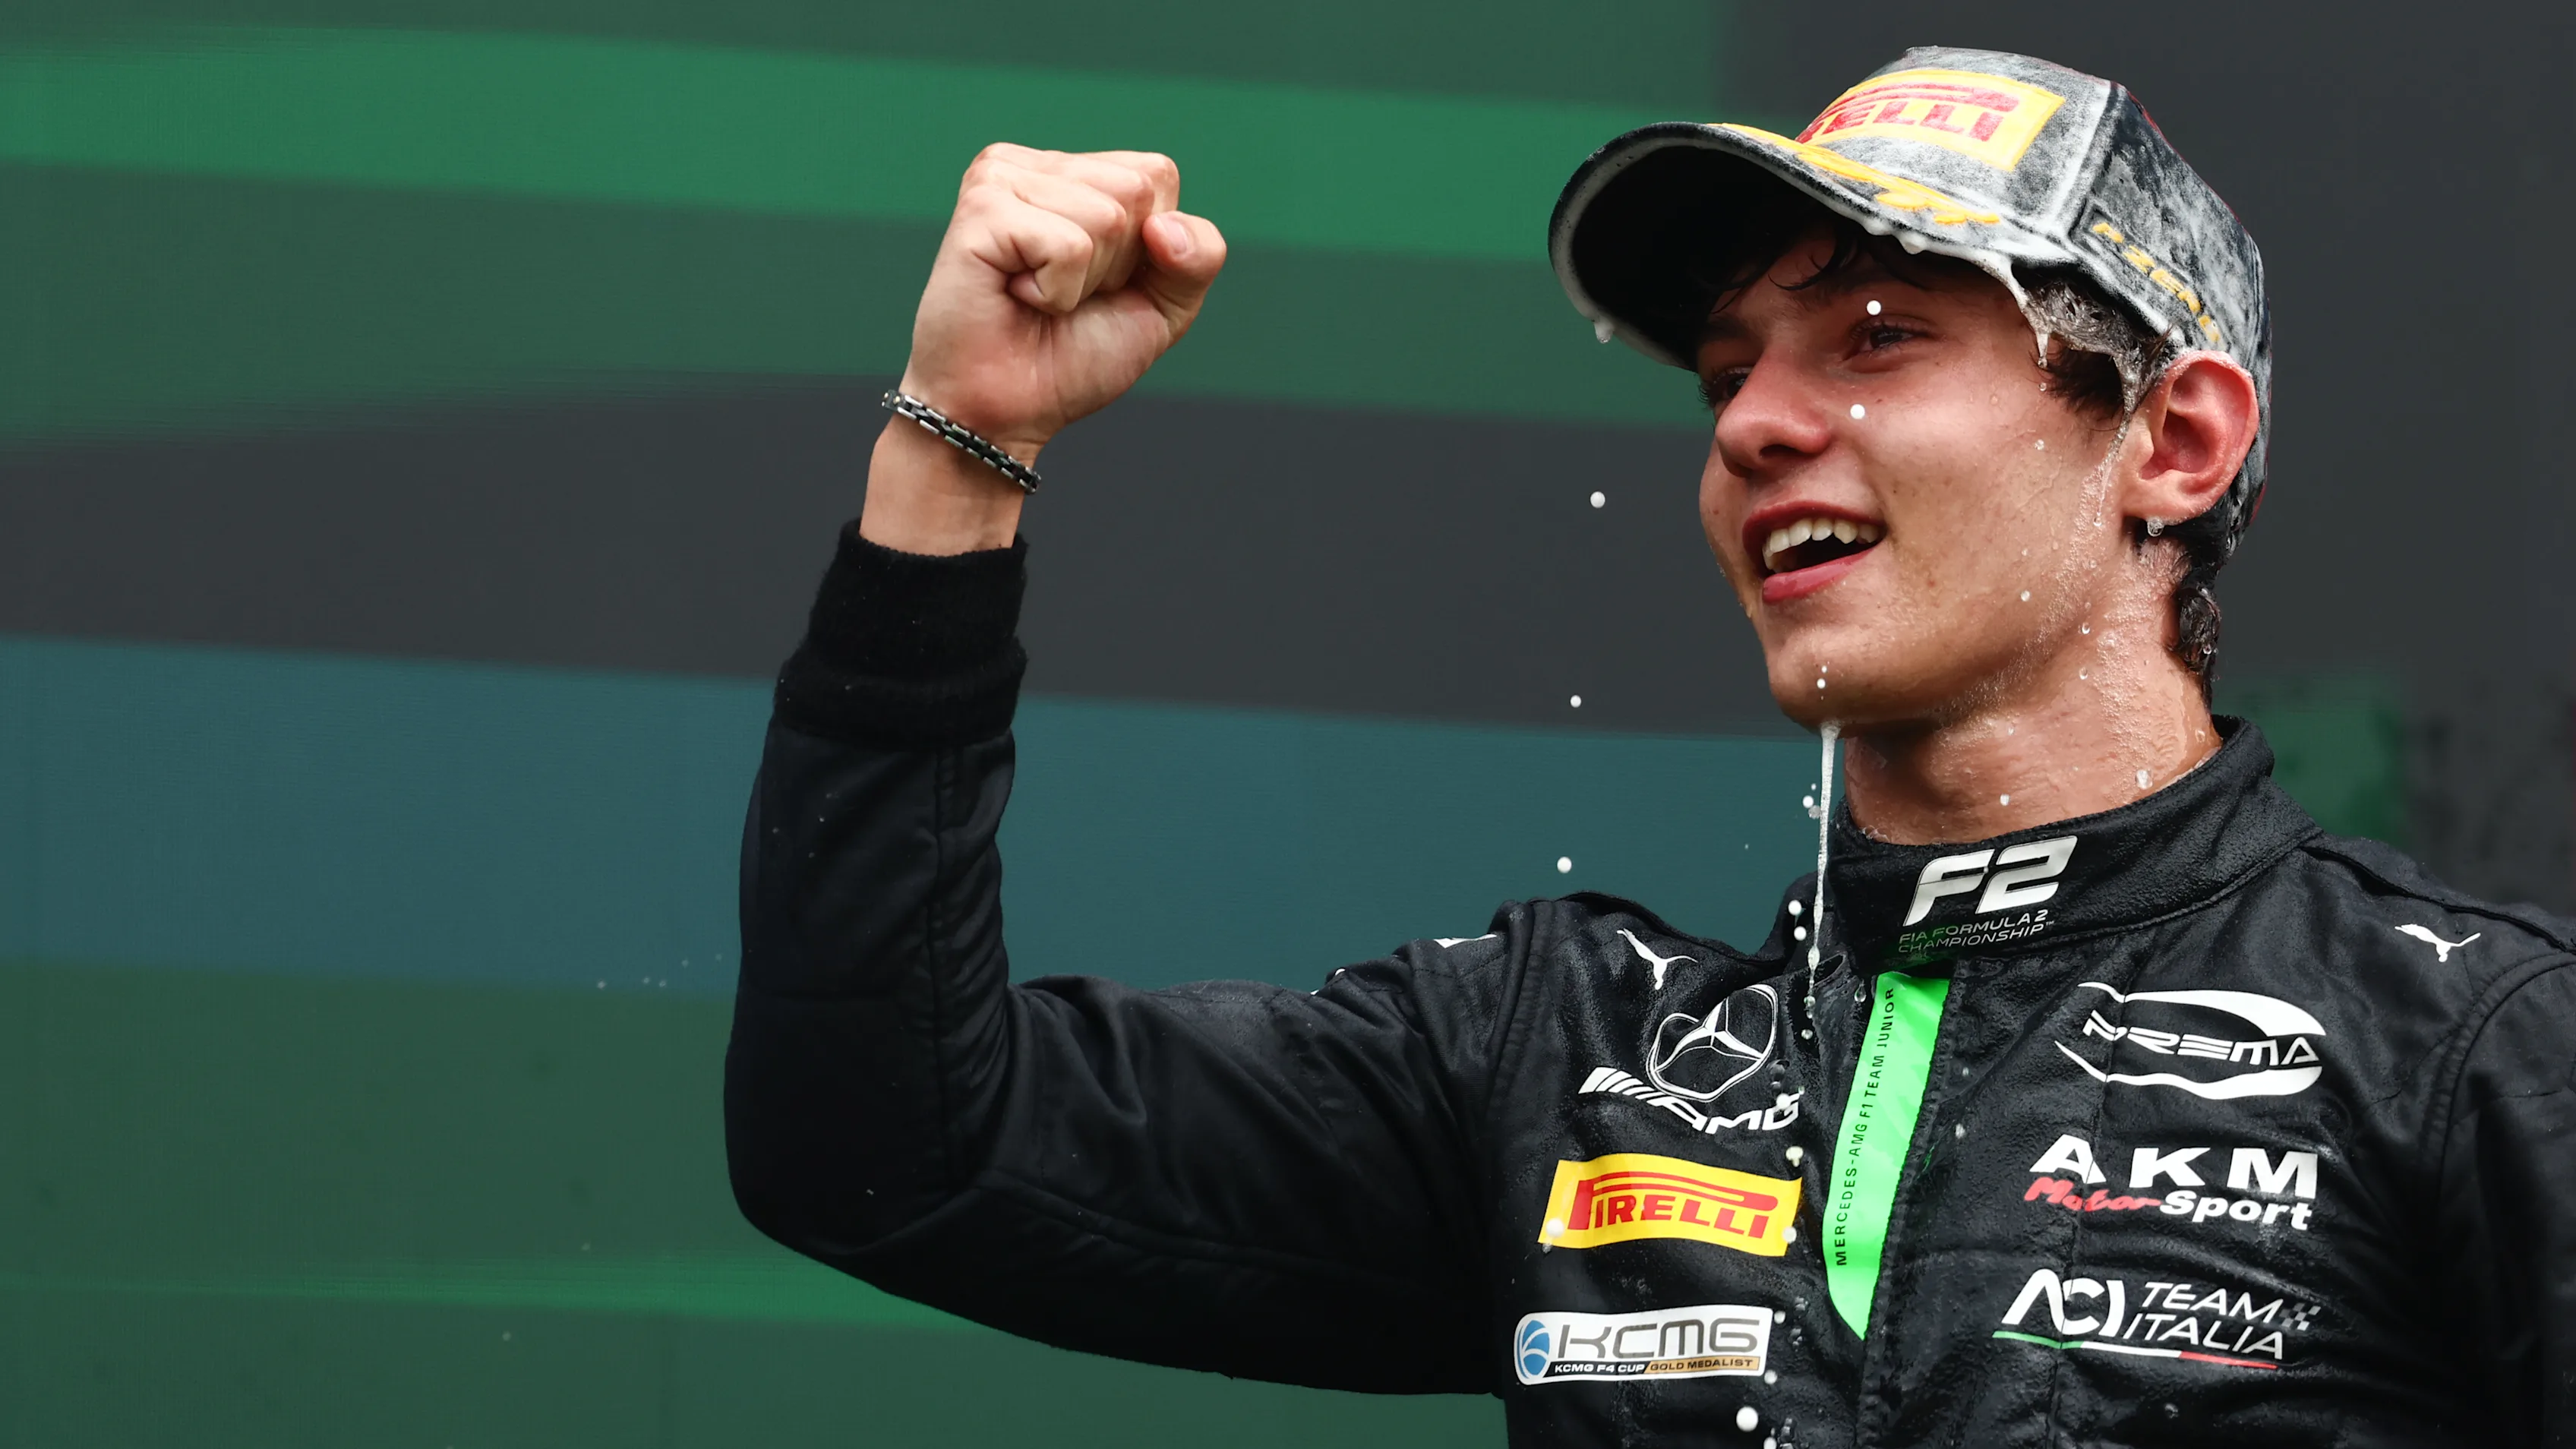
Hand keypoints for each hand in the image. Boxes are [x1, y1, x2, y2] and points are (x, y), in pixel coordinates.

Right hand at [905, 144, 1226, 454]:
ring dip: (1084, 281)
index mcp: (1078, 173)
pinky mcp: (982, 208)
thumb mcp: (1163, 306)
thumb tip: (1164, 225)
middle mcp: (1038, 165)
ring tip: (1038, 297)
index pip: (1158, 174)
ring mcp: (1003, 178)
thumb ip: (1199, 256)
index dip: (1151, 247)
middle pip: (1136, 189)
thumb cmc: (1072, 357)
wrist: (1007, 411)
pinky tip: (1017, 296)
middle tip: (1064, 294)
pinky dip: (1056, 292)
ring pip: (1107, 216)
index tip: (1100, 283)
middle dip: (1118, 263)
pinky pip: (1068, 246)